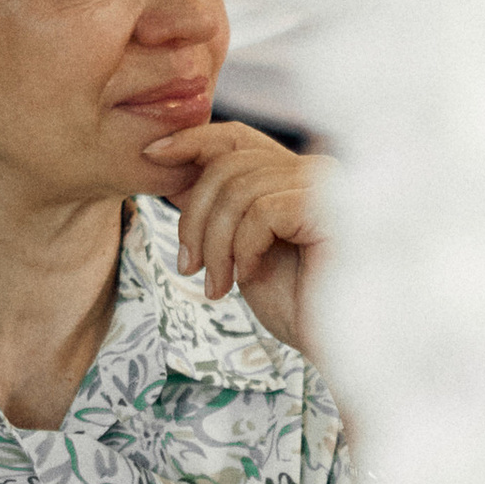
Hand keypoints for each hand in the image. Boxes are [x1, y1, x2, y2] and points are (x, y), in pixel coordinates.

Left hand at [141, 121, 324, 353]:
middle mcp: (316, 170)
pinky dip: (243, 248)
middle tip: (187, 267)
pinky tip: (249, 276)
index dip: (191, 140)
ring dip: (214, 243)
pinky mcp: (330, 208)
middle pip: (228, 164)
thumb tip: (169, 164)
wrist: (334, 347)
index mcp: (295, 174)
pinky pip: (262, 212)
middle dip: (194, 218)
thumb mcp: (240, 248)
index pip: (236, 136)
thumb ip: (217, 206)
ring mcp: (327, 186)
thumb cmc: (294, 305)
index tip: (150, 154)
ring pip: (239, 190)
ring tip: (217, 284)